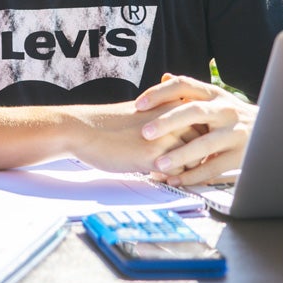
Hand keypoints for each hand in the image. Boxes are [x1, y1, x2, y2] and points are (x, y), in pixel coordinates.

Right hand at [66, 99, 192, 175]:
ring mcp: (164, 138)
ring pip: (193, 160)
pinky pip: (177, 173)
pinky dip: (172, 177)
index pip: (202, 124)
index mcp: (169, 105)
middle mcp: (172, 119)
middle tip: (183, 165)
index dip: (198, 139)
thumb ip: (162, 114)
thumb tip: (177, 128)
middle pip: (202, 143)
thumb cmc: (106, 122)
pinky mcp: (153, 157)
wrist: (81, 129)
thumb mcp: (140, 109)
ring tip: (169, 172)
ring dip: (184, 169)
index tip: (191, 149)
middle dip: (195, 156)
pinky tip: (158, 176)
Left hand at [135, 74, 255, 184]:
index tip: (139, 104)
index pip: (184, 85)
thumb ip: (190, 92)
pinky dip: (193, 175)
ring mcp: (235, 133)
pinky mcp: (241, 155)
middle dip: (167, 122)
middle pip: (193, 112)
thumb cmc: (231, 116)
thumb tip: (164, 77)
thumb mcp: (215, 99)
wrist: (274, 131)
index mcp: (214, 94)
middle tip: (145, 133)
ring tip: (159, 164)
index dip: (160, 93)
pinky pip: (214, 166)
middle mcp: (225, 110)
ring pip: (205, 144)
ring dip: (180, 155)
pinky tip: (176, 180)